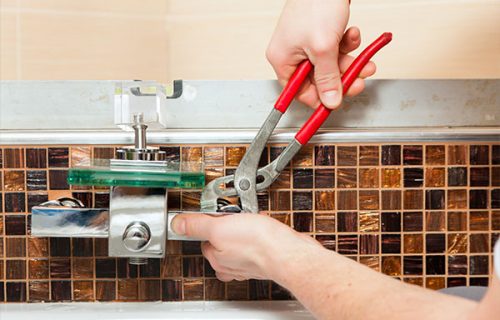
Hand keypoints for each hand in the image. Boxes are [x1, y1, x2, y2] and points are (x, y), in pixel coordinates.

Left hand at [171, 213, 321, 281]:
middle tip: (236, 216)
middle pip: (221, 241)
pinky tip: (263, 226)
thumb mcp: (219, 227)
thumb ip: (196, 225)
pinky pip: (257, 243)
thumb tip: (176, 224)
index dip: (209, 223)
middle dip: (227, 227)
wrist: (288, 252)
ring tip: (250, 219)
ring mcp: (249, 264)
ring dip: (243, 229)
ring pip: (239, 242)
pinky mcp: (265, 259)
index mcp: (216, 258)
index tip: (217, 215)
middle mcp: (231, 265)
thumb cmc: (258, 244)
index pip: (203, 239)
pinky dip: (259, 234)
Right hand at [266, 0, 375, 108]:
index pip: (299, 92)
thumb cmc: (315, 4)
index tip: (336, 103)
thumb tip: (330, 101)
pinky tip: (352, 35)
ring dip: (349, 62)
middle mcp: (292, 54)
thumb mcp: (324, 49)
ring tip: (363, 60)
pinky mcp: (320, 34)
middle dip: (342, 79)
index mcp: (283, 60)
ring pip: (331, 65)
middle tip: (358, 80)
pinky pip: (336, 50)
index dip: (320, 100)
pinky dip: (347, 45)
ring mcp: (306, 44)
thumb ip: (328, 78)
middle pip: (319, 80)